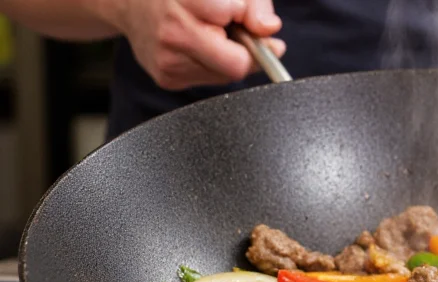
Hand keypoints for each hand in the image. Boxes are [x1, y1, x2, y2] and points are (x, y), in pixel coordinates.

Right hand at [110, 0, 285, 89]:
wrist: (130, 2)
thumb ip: (253, 4)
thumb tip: (270, 32)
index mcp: (183, 3)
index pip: (233, 23)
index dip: (244, 19)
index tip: (237, 14)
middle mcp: (172, 35)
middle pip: (235, 65)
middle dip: (243, 49)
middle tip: (232, 31)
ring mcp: (167, 62)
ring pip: (225, 76)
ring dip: (227, 57)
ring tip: (208, 35)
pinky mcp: (167, 79)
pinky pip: (210, 81)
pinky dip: (212, 65)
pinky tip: (197, 47)